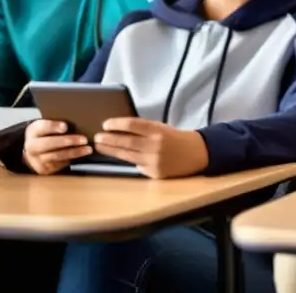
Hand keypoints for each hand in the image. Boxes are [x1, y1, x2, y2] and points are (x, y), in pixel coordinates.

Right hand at [22, 119, 91, 174]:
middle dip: (67, 141)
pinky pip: (59, 164)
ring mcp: (36, 159)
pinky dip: (72, 158)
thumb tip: (77, 119)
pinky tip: (82, 154)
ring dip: (74, 152)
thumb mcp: (48, 126)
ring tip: (88, 149)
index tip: (65, 126)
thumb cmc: (47, 134)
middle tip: (83, 139)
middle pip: (48, 143)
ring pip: (56, 156)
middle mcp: (32, 146)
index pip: (41, 127)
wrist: (35, 151)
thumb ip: (57, 123)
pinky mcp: (44, 169)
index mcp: (33, 131)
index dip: (53, 127)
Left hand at [94, 118, 208, 178]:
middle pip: (126, 141)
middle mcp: (155, 145)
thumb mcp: (163, 128)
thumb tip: (120, 131)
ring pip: (127, 155)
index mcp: (158, 131)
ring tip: (100, 146)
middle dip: (109, 139)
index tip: (106, 124)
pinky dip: (128, 160)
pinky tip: (119, 156)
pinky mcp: (154, 172)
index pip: (133, 125)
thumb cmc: (177, 138)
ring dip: (111, 150)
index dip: (117, 124)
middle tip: (97, 137)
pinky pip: (136, 165)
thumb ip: (144, 130)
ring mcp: (154, 160)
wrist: (198, 153)